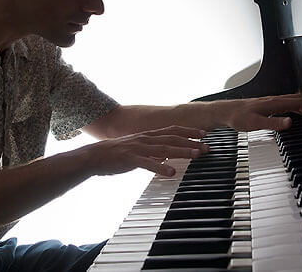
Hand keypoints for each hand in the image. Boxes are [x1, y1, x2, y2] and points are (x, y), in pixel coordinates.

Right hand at [80, 126, 208, 176]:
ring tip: (195, 156)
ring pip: (164, 148)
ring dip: (182, 151)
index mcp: (148, 135)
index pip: (173, 130)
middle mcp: (145, 138)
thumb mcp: (137, 149)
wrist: (94, 157)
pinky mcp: (131, 158)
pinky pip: (148, 162)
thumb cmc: (115, 154)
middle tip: (206, 147)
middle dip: (191, 141)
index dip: (189, 131)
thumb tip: (166, 155)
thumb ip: (152, 151)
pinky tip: (171, 172)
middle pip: (173, 138)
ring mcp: (139, 147)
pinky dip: (161, 166)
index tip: (203, 135)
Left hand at [220, 94, 301, 131]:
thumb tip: (290, 123)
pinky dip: (295, 108)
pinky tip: (292, 115)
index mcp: (275, 103)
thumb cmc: (238, 117)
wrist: (226, 112)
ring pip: (292, 100)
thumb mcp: (257, 123)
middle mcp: (274, 100)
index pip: (299, 102)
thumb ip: (274, 123)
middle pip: (298, 99)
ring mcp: (270, 101)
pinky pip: (286, 103)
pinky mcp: (267, 104)